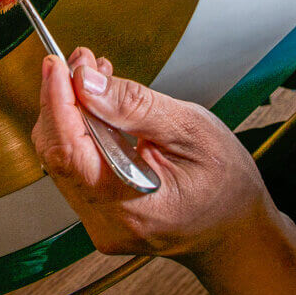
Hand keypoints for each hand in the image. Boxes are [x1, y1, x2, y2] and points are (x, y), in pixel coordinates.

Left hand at [31, 48, 273, 259]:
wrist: (239, 232)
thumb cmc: (228, 187)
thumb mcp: (191, 130)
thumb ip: (134, 106)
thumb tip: (87, 82)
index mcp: (132, 206)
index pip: (69, 150)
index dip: (57, 101)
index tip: (56, 65)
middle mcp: (107, 222)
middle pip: (58, 152)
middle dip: (62, 98)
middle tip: (80, 61)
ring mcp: (99, 222)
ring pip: (62, 157)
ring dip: (70, 110)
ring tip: (93, 76)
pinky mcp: (98, 213)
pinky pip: (74, 166)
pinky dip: (79, 130)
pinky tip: (96, 105)